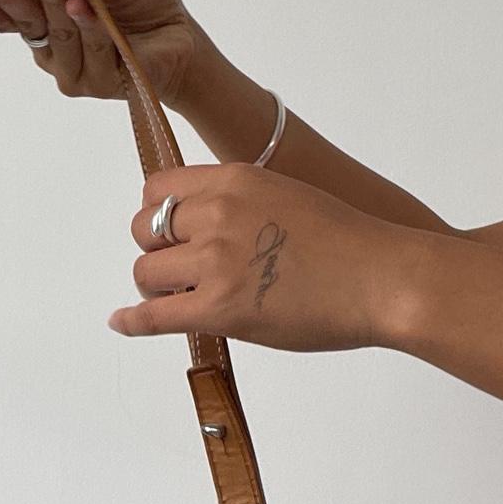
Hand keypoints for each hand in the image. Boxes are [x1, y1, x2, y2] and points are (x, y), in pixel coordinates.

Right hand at [0, 0, 203, 109]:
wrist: (181, 35)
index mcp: (46, 13)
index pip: (8, 10)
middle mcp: (52, 44)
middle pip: (20, 20)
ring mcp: (71, 69)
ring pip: (55, 32)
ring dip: (49, 2)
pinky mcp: (96, 84)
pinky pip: (89, 50)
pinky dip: (88, 25)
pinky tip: (82, 6)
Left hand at [108, 163, 412, 351]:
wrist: (382, 278)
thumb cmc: (349, 244)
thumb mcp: (287, 194)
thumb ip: (241, 202)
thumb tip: (204, 224)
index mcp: (235, 180)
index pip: (160, 189)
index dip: (159, 215)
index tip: (171, 234)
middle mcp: (218, 214)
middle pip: (145, 229)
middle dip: (156, 251)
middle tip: (178, 273)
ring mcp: (216, 262)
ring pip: (145, 272)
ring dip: (155, 288)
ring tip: (181, 300)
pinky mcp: (219, 308)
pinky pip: (152, 316)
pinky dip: (130, 321)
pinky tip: (120, 324)